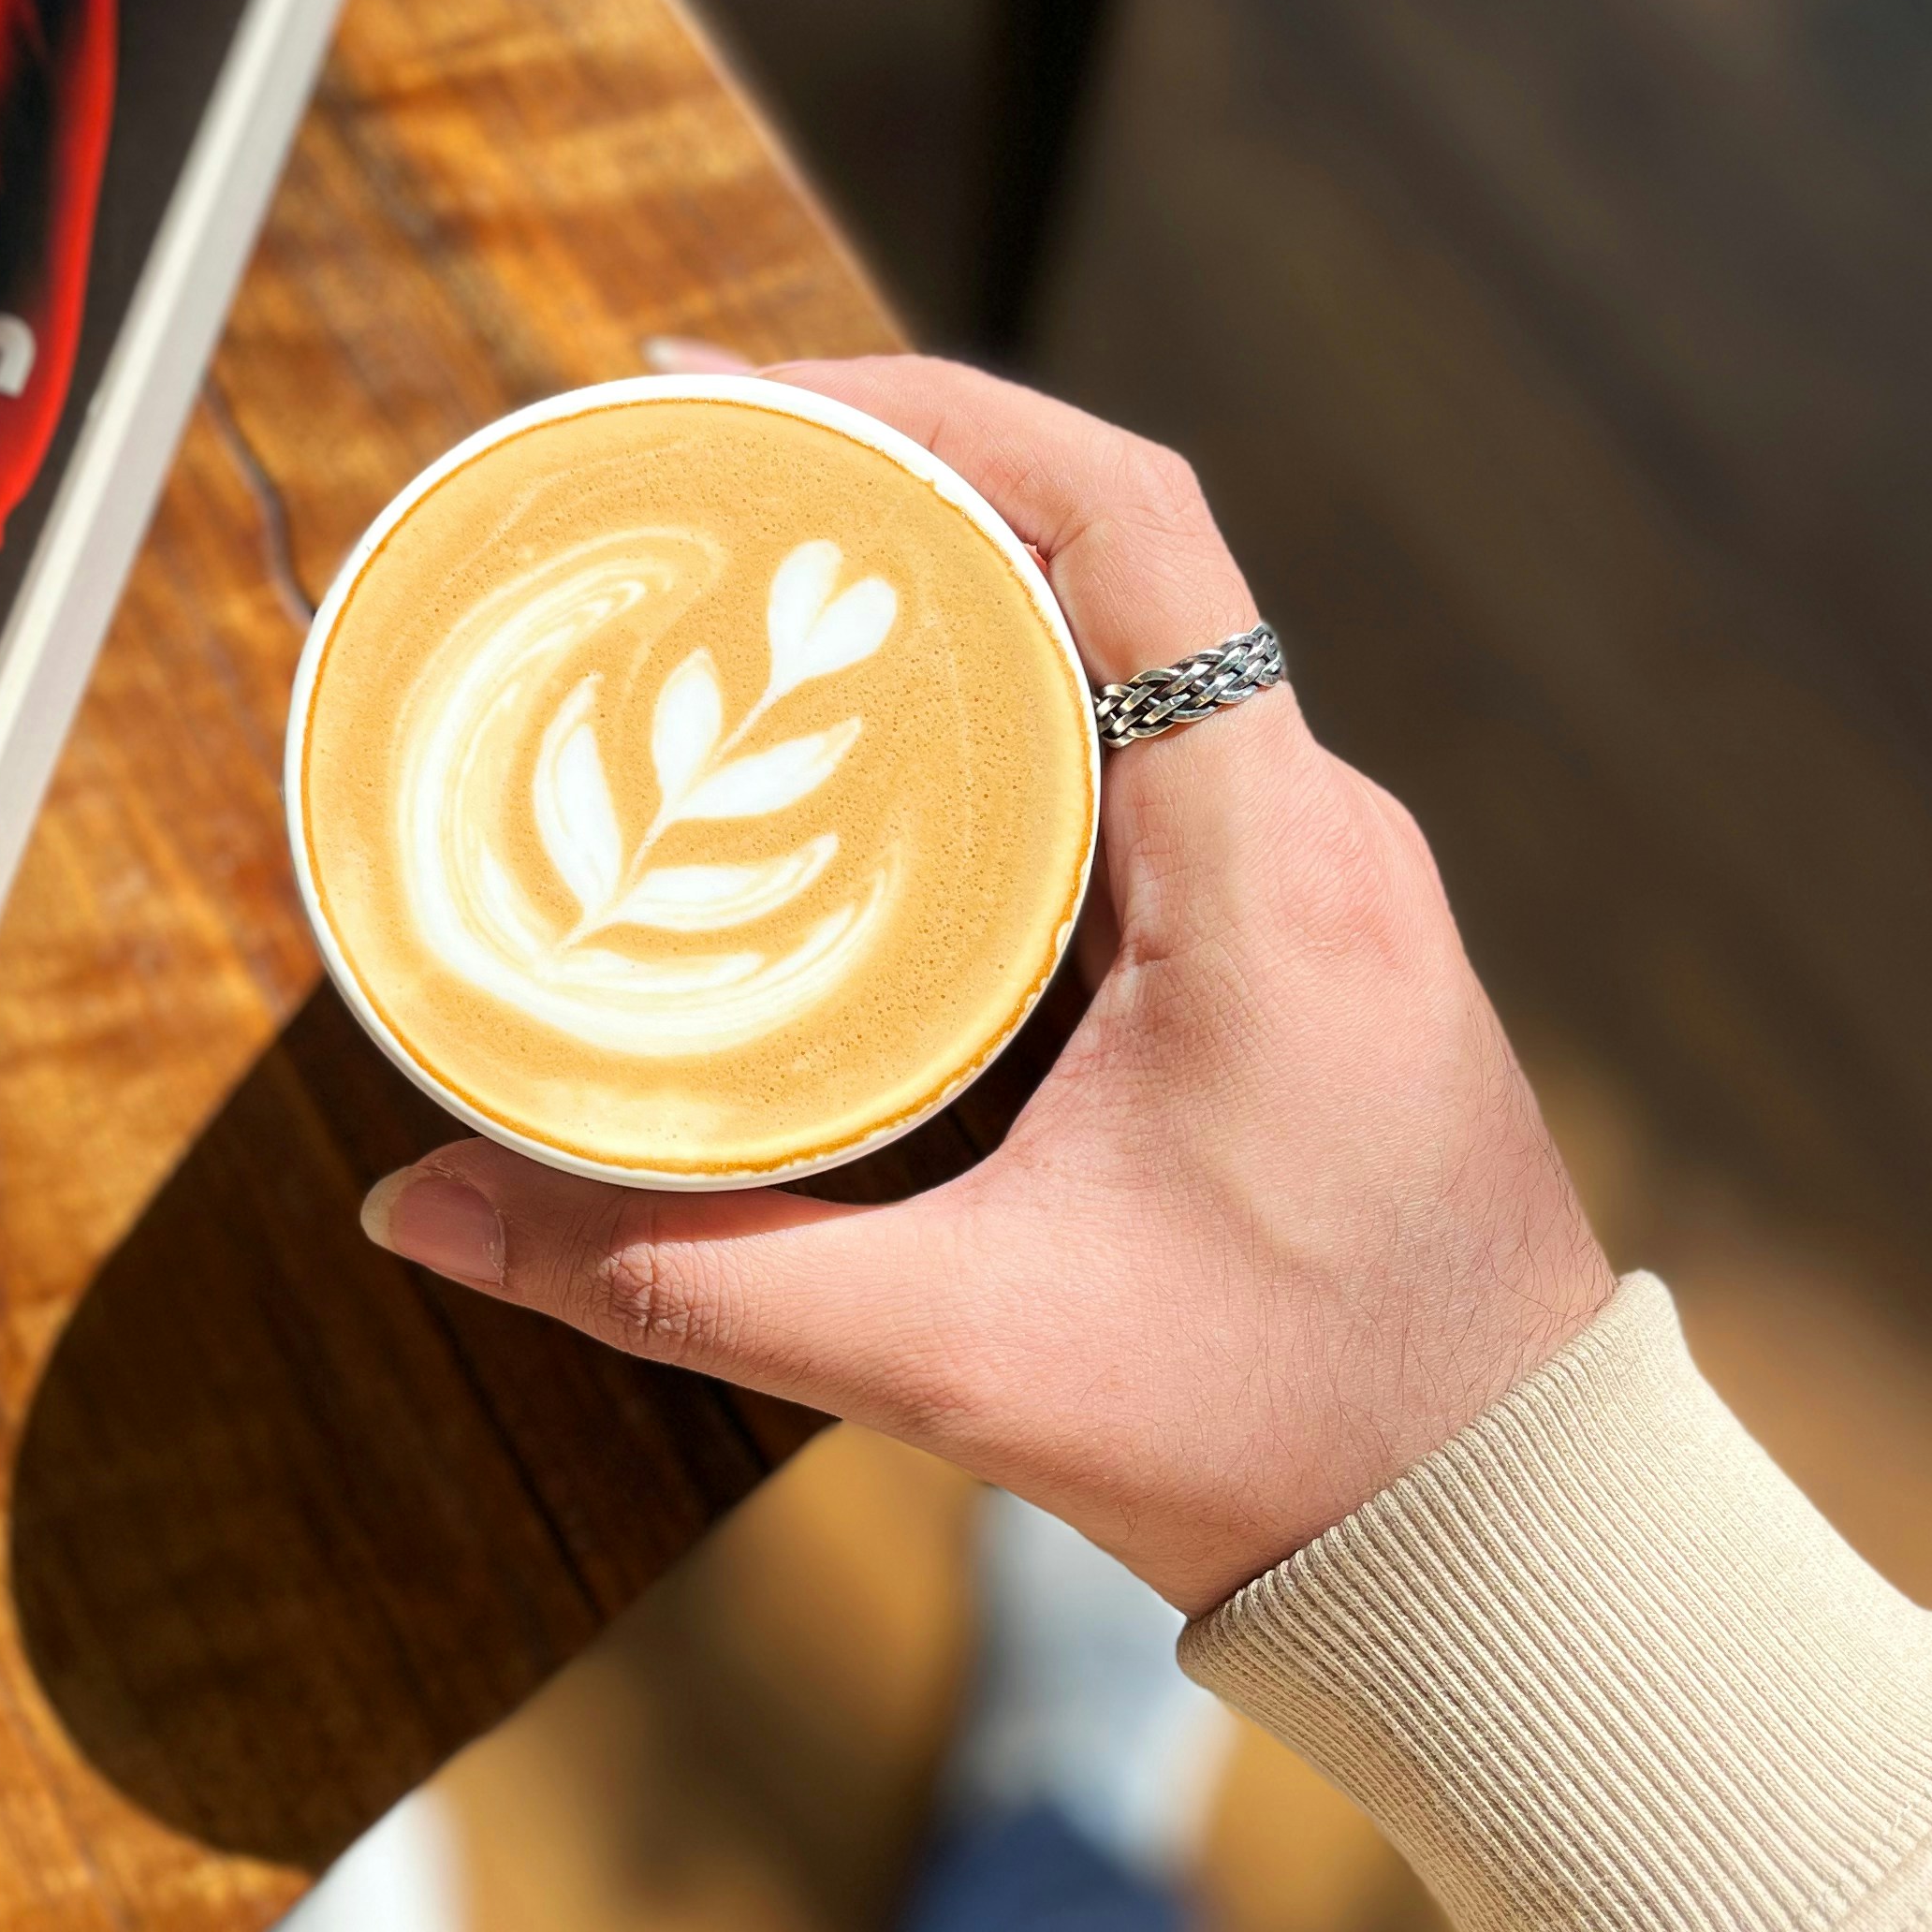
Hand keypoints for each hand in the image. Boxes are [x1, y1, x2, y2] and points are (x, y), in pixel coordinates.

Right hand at [358, 359, 1612, 1611]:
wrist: (1506, 1536)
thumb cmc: (1290, 1435)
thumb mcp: (963, 1355)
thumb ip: (685, 1277)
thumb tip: (426, 1208)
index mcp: (1272, 863)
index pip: (1131, 520)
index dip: (939, 412)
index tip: (748, 395)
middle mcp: (1316, 827)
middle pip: (1104, 551)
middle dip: (890, 483)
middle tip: (685, 475)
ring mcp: (1319, 874)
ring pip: (1125, 648)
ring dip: (947, 594)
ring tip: (746, 585)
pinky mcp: (1298, 935)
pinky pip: (1143, 751)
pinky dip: (1001, 711)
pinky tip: (865, 760)